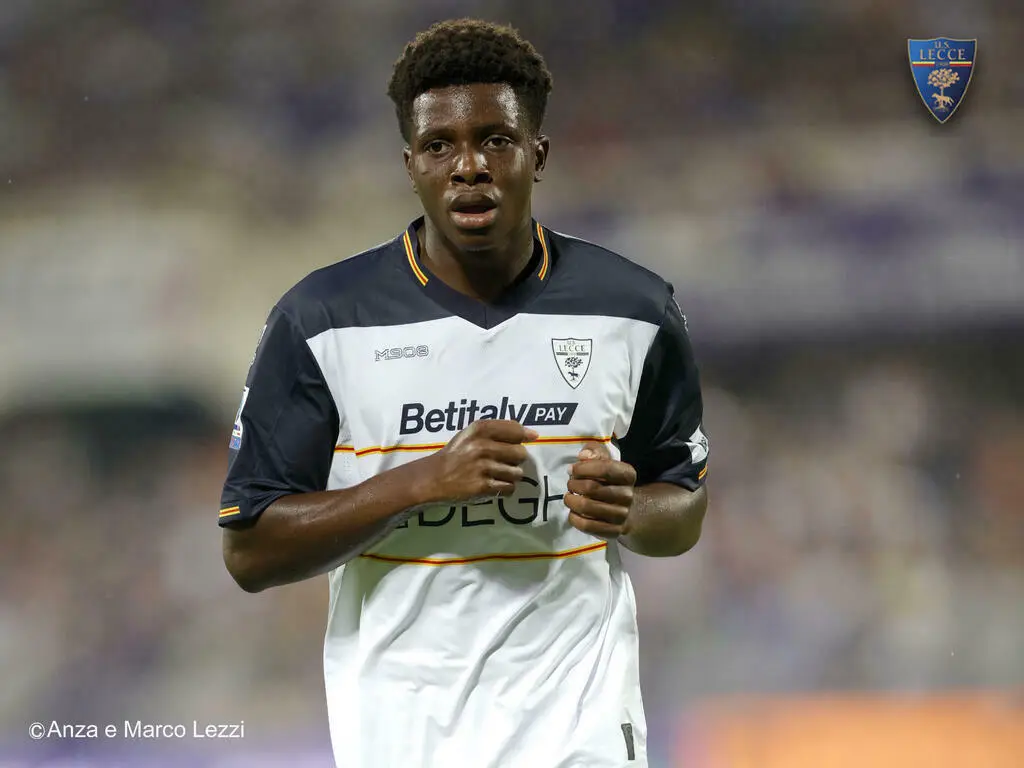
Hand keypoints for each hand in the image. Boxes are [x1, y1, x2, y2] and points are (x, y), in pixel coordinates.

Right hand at [417, 420, 537, 504]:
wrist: (432, 478)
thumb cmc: (455, 454)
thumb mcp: (470, 434)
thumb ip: (497, 431)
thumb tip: (532, 434)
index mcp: (479, 429)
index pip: (514, 429)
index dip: (525, 435)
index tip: (531, 438)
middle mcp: (481, 446)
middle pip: (519, 453)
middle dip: (515, 459)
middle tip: (503, 461)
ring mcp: (482, 467)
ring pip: (517, 473)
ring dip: (510, 476)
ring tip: (497, 475)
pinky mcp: (482, 486)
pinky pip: (508, 488)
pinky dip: (505, 488)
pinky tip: (494, 485)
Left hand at [564, 442, 636, 538]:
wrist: (625, 508)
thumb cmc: (608, 480)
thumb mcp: (604, 460)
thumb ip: (594, 451)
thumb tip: (583, 456)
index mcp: (628, 475)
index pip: (605, 468)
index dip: (584, 468)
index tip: (572, 470)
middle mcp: (628, 495)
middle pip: (592, 488)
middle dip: (574, 484)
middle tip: (570, 484)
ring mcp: (622, 515)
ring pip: (587, 507)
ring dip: (571, 501)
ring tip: (569, 497)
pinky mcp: (614, 531)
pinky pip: (588, 525)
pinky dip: (574, 518)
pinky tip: (572, 512)